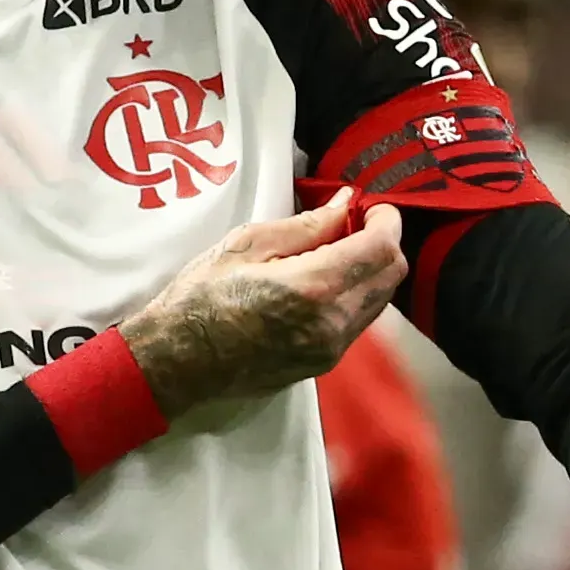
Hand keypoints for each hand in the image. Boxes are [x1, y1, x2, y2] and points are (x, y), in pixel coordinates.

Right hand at [120, 193, 406, 418]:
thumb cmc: (201, 297)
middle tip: (355, 224)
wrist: (178, 361)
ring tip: (337, 252)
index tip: (370, 206)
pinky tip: (325, 283)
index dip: (385, 220)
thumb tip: (345, 205)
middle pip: (391, 275)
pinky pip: (358, 322)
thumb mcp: (247, 244)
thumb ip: (306, 225)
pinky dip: (355, 296)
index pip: (381, 249)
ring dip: (370, 271)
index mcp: (314, 287)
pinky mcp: (323, 364)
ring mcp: (330, 349)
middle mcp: (332, 323)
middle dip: (384, 243)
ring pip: (379, 301)